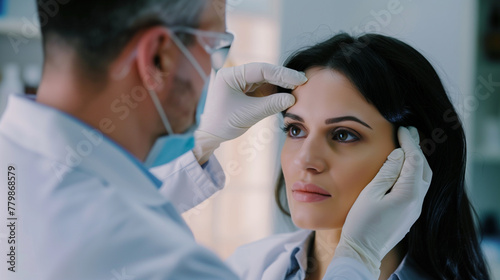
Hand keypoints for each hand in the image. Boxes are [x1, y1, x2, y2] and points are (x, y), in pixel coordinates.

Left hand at [192, 62, 307, 163]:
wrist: (210, 135)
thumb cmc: (224, 123)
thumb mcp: (249, 113)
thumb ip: (271, 104)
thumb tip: (292, 99)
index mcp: (230, 74)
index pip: (261, 70)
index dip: (282, 74)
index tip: (299, 79)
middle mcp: (235, 75)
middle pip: (264, 72)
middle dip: (283, 78)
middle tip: (302, 82)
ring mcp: (240, 82)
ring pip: (265, 80)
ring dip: (280, 84)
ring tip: (297, 89)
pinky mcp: (245, 91)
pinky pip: (262, 88)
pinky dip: (274, 92)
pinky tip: (286, 95)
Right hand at [334, 126, 431, 277]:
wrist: (363, 251)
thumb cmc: (362, 223)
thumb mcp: (370, 193)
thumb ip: (387, 172)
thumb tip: (399, 154)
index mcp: (408, 194)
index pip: (414, 160)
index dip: (410, 142)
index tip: (403, 129)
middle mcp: (417, 201)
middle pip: (423, 168)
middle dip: (416, 149)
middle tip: (406, 133)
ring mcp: (415, 209)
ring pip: (422, 178)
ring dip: (416, 161)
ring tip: (405, 147)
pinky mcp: (410, 214)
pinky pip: (417, 187)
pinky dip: (413, 173)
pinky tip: (403, 168)